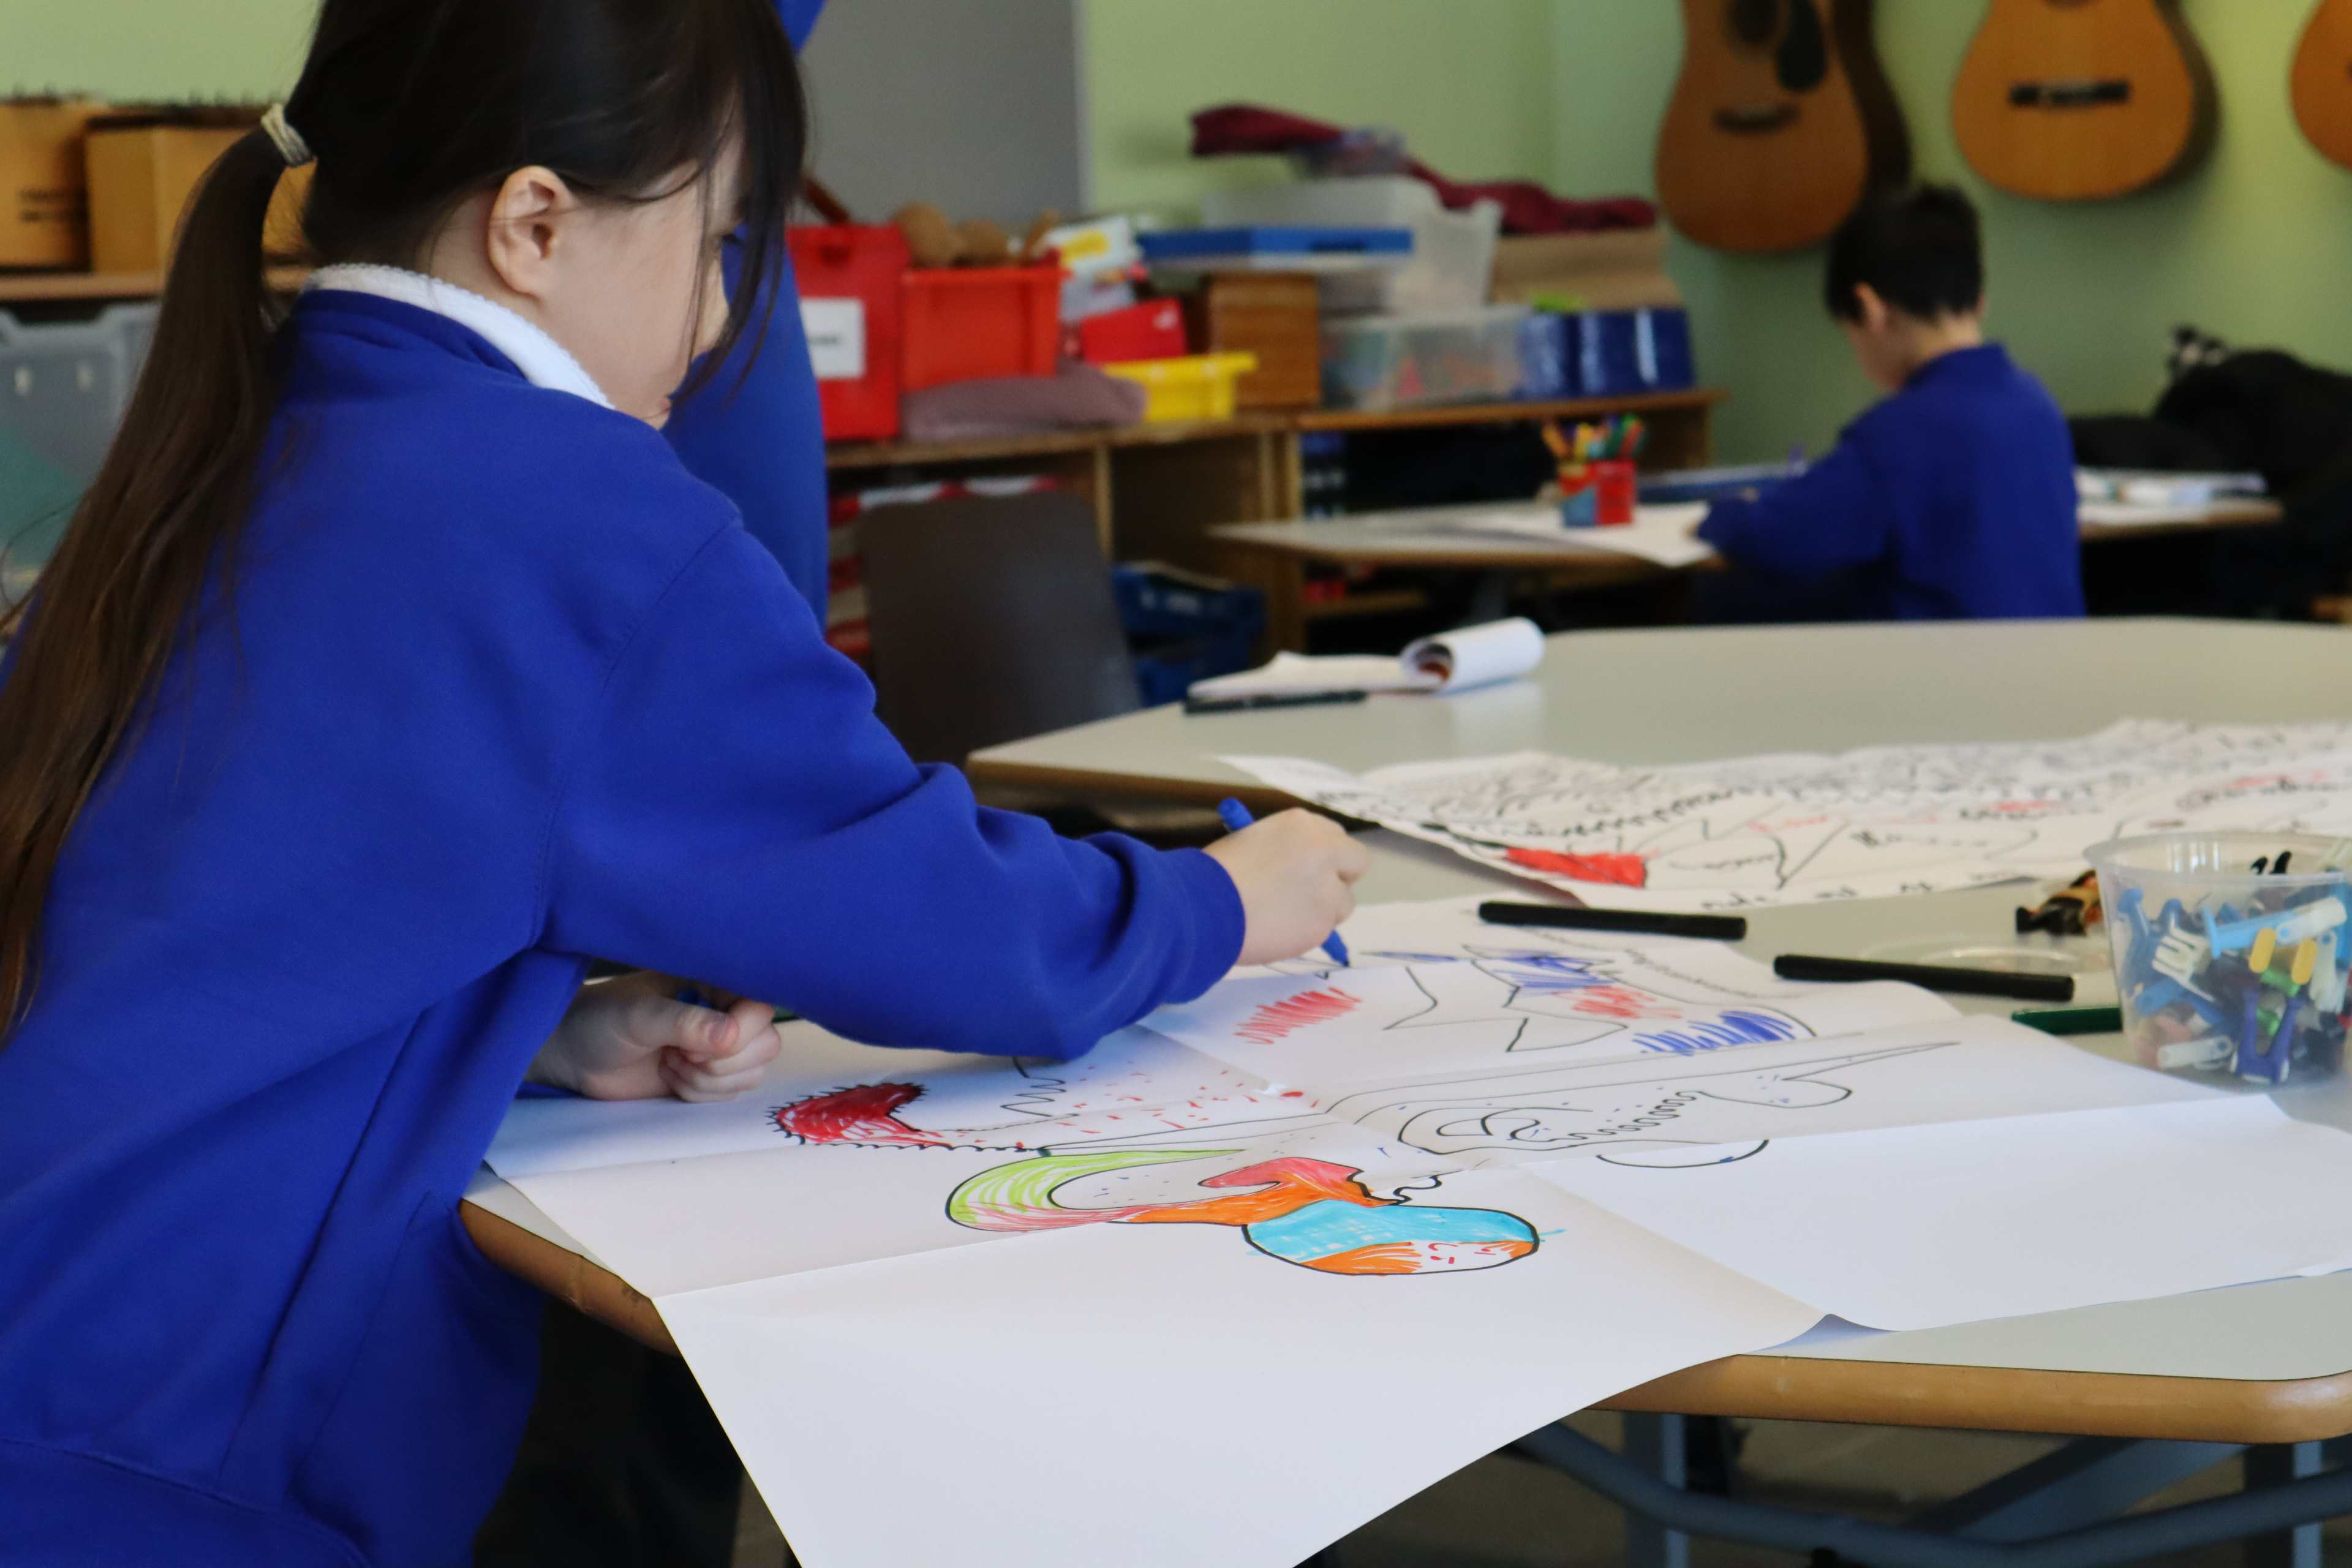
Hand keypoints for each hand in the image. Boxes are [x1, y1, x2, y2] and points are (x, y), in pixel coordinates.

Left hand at [528, 971, 784, 1101]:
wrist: (574, 1055)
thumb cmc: (600, 1021)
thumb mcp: (639, 1017)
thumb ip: (685, 1023)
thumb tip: (731, 1035)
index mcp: (713, 982)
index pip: (762, 1004)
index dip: (742, 1030)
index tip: (698, 1044)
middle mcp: (724, 1011)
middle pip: (766, 1043)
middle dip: (723, 1062)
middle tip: (679, 1055)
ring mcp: (718, 1047)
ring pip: (753, 1071)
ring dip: (709, 1080)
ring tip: (670, 1063)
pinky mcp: (709, 1076)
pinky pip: (733, 1092)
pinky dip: (701, 1093)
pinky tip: (670, 1077)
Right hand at [1203, 808, 1368, 965]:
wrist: (1202, 907)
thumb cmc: (1215, 873)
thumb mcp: (1253, 843)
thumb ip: (1285, 853)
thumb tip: (1300, 873)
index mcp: (1301, 825)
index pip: (1334, 836)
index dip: (1323, 854)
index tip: (1308, 867)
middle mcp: (1324, 851)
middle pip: (1355, 863)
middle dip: (1338, 878)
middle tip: (1311, 893)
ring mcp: (1327, 889)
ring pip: (1344, 902)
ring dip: (1323, 910)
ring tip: (1284, 916)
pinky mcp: (1323, 924)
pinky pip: (1325, 929)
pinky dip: (1306, 932)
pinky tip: (1276, 931)